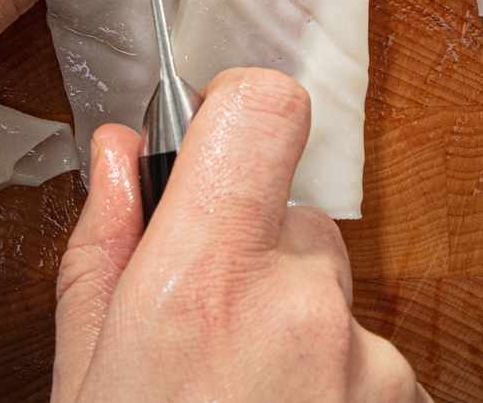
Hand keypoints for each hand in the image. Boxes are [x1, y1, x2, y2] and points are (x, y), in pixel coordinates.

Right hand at [53, 68, 428, 402]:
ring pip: (330, 291)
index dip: (240, 109)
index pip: (265, 111)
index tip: (217, 140)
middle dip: (251, 258)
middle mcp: (298, 307)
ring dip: (293, 327)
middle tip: (202, 340)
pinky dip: (329, 379)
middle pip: (295, 217)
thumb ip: (106, 245)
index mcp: (201, 285)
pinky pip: (365, 352)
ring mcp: (363, 358)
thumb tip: (126, 149)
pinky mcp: (400, 398)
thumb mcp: (82, 374)